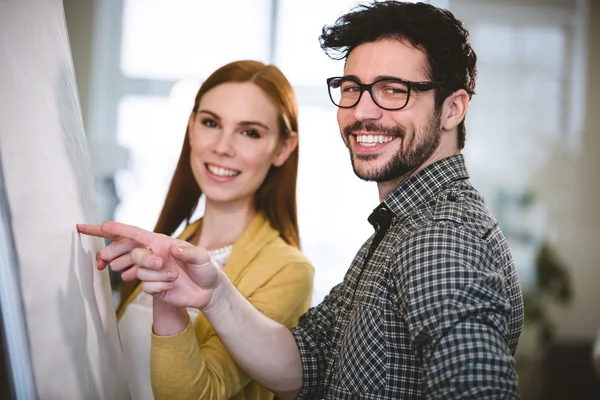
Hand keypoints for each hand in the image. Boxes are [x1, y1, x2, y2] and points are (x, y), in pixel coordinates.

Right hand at [77, 222, 222, 309]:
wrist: (209, 291)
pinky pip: (145, 286)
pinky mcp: (152, 286)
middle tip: (103, 261)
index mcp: (162, 242)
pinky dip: (159, 285)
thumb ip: (189, 252)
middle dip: (115, 253)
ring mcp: (151, 270)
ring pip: (136, 270)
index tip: (99, 226)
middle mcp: (153, 254)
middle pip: (127, 250)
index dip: (116, 229)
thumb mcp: (203, 257)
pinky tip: (170, 284)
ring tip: (173, 275)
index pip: (135, 233)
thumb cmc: (207, 269)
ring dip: (153, 274)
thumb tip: (171, 249)